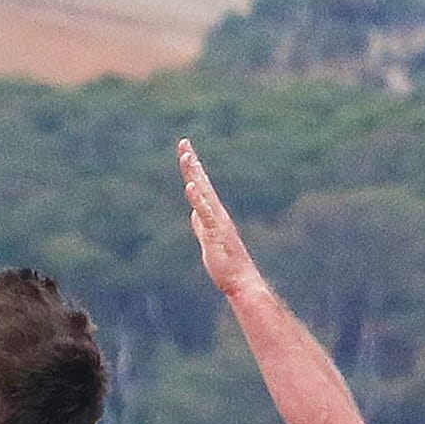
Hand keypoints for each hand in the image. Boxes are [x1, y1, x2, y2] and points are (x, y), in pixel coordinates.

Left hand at [178, 137, 263, 304]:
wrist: (240, 281)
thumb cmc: (226, 264)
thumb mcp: (207, 240)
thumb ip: (201, 225)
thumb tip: (194, 213)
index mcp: (214, 214)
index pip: (201, 186)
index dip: (193, 169)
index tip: (185, 150)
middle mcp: (217, 213)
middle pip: (202, 182)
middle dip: (192, 162)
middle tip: (183, 142)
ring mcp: (217, 222)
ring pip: (204, 193)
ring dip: (195, 174)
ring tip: (186, 157)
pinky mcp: (214, 233)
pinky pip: (205, 213)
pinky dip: (197, 199)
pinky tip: (190, 187)